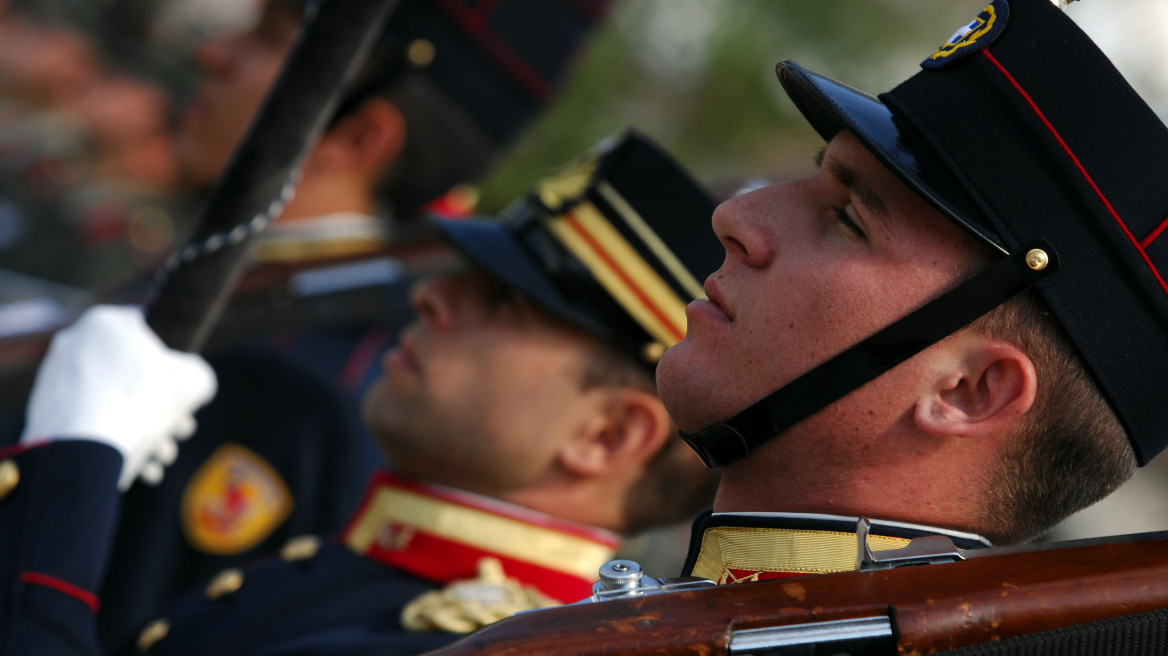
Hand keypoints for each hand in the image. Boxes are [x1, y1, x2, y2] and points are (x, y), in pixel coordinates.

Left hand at [21, 305, 216, 489]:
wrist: (85, 446)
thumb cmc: (142, 401)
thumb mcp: (194, 380)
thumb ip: (197, 376)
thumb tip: (192, 384)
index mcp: (104, 323)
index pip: (148, 333)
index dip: (172, 364)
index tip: (181, 391)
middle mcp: (71, 345)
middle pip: (131, 376)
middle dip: (159, 407)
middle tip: (178, 431)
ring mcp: (52, 380)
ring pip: (111, 404)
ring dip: (141, 430)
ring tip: (161, 457)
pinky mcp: (42, 414)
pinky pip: (88, 425)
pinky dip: (112, 443)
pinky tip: (138, 468)